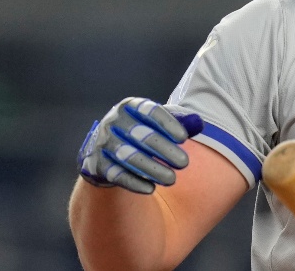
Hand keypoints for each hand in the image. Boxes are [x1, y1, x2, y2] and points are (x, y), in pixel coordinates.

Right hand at [77, 97, 203, 193]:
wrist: (106, 151)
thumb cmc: (141, 132)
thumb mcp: (159, 123)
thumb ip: (180, 121)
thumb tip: (199, 123)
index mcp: (130, 106)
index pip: (150, 111)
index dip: (168, 124)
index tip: (185, 138)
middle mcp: (114, 121)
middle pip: (141, 134)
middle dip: (165, 150)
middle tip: (185, 164)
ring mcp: (103, 142)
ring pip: (128, 156)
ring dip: (152, 169)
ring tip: (171, 179)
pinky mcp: (95, 163)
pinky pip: (115, 174)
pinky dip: (133, 182)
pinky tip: (151, 189)